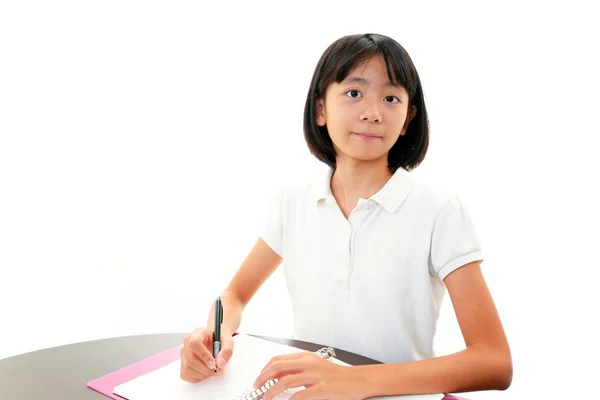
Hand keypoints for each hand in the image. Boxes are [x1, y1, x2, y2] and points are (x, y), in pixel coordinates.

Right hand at [179, 327, 233, 382]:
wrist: (215, 343)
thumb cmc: (220, 340)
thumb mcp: (228, 341)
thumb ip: (227, 351)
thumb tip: (220, 363)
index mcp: (198, 333)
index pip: (194, 343)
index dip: (203, 355)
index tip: (213, 364)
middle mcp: (187, 342)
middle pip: (191, 358)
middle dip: (205, 369)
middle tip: (217, 371)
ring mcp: (183, 353)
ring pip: (187, 368)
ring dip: (202, 374)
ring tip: (212, 372)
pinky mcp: (182, 364)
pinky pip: (186, 374)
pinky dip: (197, 378)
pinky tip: (205, 373)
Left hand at [253, 351, 367, 399]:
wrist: (357, 380)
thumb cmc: (336, 375)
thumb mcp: (315, 366)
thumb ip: (297, 369)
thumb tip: (277, 377)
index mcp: (305, 356)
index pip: (278, 359)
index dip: (264, 370)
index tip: (258, 379)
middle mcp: (308, 363)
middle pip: (278, 367)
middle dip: (263, 378)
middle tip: (257, 389)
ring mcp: (315, 375)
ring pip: (285, 381)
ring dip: (271, 391)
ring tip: (266, 398)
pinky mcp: (322, 388)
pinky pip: (299, 395)